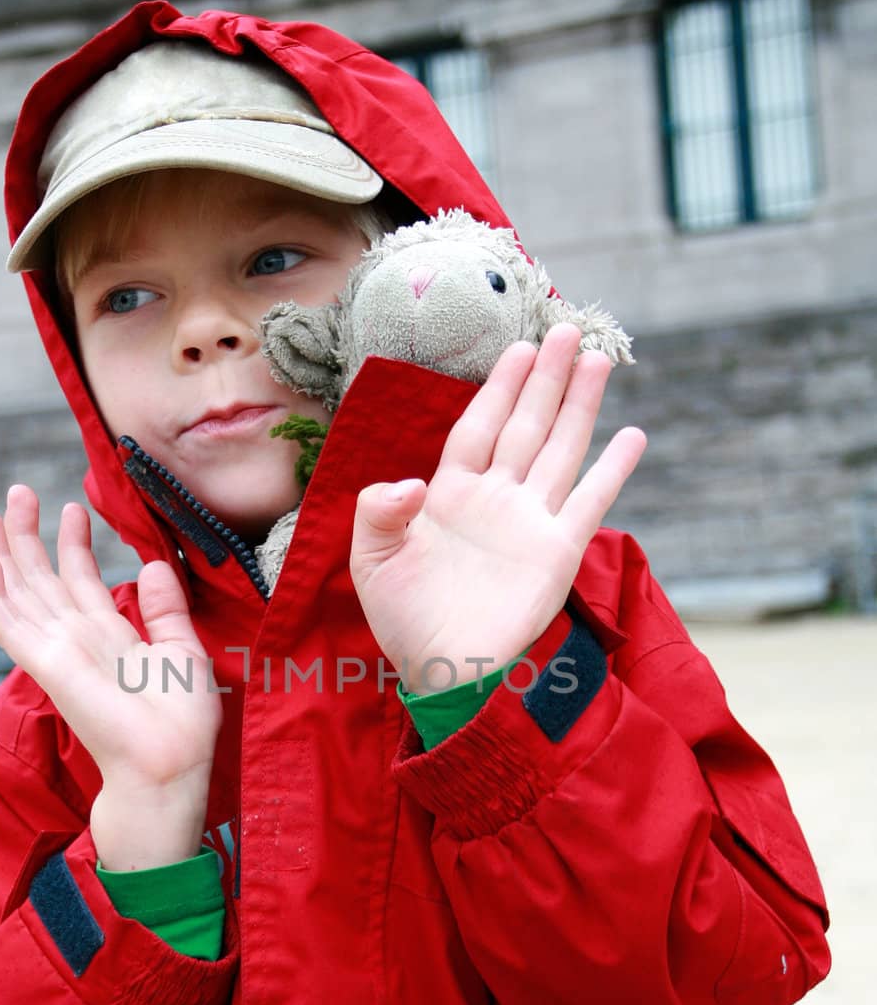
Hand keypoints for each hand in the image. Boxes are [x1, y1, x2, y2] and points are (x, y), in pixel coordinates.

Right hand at [0, 486, 221, 867]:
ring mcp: (58, 653)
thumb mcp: (183, 652)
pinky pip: (10, 626)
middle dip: (25, 536)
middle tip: (15, 492)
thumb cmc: (181, 724)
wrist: (170, 766)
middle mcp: (78, 641)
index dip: (74, 544)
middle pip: (40, 580)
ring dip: (0, 552)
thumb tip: (151, 565)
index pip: (80, 583)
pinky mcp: (48, 666)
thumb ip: (165, 611)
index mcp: (109, 638)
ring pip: (18, 594)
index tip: (74, 507)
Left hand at [349, 326, 646, 688]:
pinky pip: (589, 502)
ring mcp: (529, 523)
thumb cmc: (405, 622)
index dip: (498, 388)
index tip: (518, 349)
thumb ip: (378, 512)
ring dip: (579, 406)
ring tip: (599, 360)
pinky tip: (632, 436)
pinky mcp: (557, 552)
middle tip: (566, 331)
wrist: (445, 673)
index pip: (479, 427)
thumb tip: (412, 482)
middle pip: (525, 425)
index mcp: (449, 495)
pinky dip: (612, 470)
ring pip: (559, 449)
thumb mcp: (372, 562)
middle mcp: (495, 500)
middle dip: (545, 379)